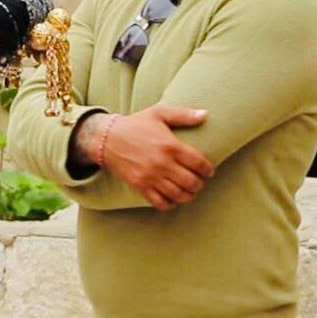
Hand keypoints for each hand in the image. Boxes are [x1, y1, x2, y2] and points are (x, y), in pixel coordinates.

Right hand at [99, 106, 214, 210]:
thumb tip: (205, 115)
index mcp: (170, 145)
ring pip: (177, 195)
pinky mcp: (140, 186)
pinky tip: (173, 199)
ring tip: (190, 192)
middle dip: (199, 184)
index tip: (209, 171)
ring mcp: (150, 176)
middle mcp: (162, 163)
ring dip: (188, 196)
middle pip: (191, 182)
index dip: (208, 170)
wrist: (107, 138)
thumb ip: (184, 115)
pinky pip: (160, 202)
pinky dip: (170, 204)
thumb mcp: (159, 113)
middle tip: (199, 182)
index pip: (198, 163)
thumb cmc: (136, 124)